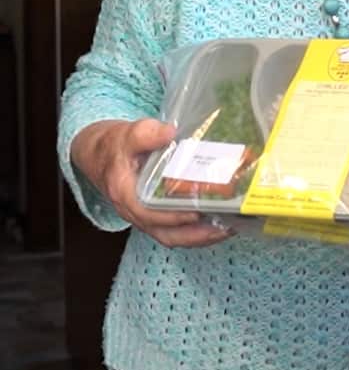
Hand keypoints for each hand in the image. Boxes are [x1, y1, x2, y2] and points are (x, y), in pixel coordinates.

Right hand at [70, 119, 232, 247]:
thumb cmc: (115, 146)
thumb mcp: (127, 135)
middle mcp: (133, 211)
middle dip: (196, 235)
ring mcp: (144, 216)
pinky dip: (196, 232)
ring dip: (200, 237)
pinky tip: (218, 222)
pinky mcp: (153, 216)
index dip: (172, 216)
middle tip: (226, 226)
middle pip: (165, 233)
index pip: (148, 213)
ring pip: (172, 236)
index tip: (197, 213)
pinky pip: (175, 231)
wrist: (100, 154)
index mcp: (125, 193)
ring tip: (229, 228)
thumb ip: (145, 133)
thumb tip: (169, 132)